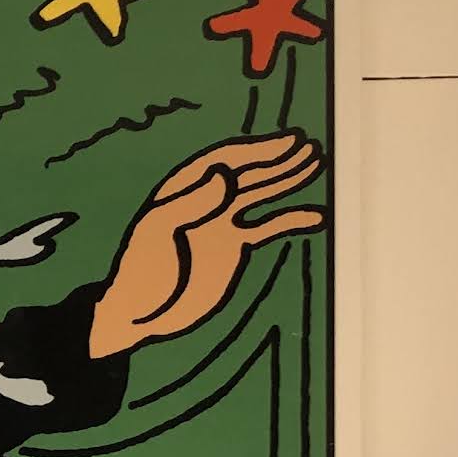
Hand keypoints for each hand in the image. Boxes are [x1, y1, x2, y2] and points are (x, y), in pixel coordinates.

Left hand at [89, 132, 325, 358]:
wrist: (142, 313)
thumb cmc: (142, 272)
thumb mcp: (159, 233)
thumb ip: (192, 202)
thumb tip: (225, 172)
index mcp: (184, 190)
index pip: (224, 162)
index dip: (255, 151)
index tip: (285, 144)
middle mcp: (206, 200)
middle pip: (248, 173)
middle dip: (278, 159)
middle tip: (309, 147)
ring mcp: (222, 222)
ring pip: (261, 194)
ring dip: (287, 179)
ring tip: (315, 164)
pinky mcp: (234, 246)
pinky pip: (267, 227)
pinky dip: (290, 220)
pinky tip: (315, 216)